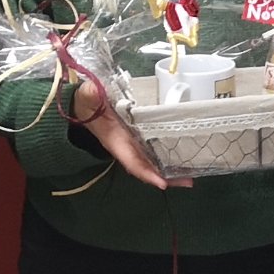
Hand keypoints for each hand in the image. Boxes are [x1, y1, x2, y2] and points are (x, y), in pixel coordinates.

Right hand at [70, 77, 188, 188]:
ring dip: (168, 170)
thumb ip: (90, 94)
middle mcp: (125, 146)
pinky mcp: (137, 137)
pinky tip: (182, 159)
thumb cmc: (87, 102)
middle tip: (188, 181)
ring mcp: (132, 143)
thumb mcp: (87, 96)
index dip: (146, 172)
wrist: (84, 104)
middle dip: (164, 176)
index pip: (131, 160)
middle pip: (146, 167)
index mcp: (114, 140)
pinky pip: (152, 151)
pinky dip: (166, 157)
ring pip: (151, 161)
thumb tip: (94, 91)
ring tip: (189, 176)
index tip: (162, 183)